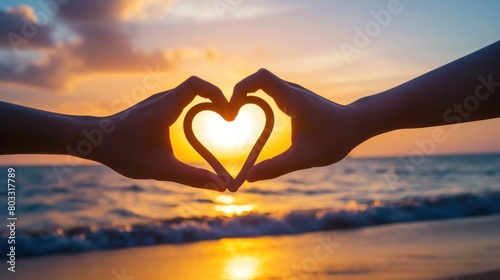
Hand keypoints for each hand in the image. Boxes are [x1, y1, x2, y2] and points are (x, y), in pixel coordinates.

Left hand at [95, 76, 228, 190]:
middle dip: (218, 99)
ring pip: (189, 91)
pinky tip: (200, 125)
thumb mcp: (160, 169)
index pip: (196, 85)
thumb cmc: (123, 152)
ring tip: (221, 119)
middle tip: (229, 118)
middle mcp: (162, 99)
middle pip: (197, 86)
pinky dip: (197, 105)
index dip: (217, 93)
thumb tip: (220, 185)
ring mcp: (158, 100)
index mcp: (164, 108)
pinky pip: (182, 98)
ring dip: (208, 101)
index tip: (228, 112)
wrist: (94, 140)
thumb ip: (192, 177)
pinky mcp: (155, 106)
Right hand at [231, 69, 363, 182]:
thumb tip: (249, 177)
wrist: (358, 124)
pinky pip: (269, 91)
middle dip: (238, 94)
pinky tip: (253, 118)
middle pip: (257, 79)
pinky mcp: (294, 98)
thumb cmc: (336, 138)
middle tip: (230, 116)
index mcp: (293, 99)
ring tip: (236, 116)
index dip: (241, 88)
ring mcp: (293, 93)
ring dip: (246, 96)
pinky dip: (256, 100)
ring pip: (263, 84)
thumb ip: (276, 167)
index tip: (232, 109)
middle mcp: (292, 91)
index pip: (261, 78)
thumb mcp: (305, 158)